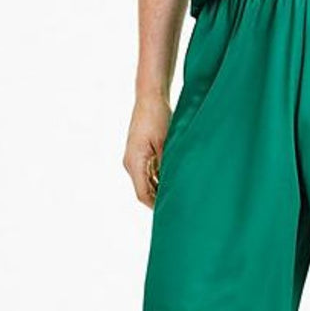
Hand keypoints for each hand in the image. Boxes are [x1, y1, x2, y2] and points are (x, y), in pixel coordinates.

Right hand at [123, 94, 171, 208]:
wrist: (150, 97)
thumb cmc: (158, 117)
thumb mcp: (166, 144)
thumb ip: (167, 167)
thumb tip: (174, 186)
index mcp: (134, 162)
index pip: (142, 194)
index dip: (156, 206)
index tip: (170, 213)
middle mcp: (130, 163)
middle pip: (144, 191)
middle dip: (159, 200)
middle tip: (178, 207)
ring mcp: (133, 159)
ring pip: (146, 183)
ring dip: (160, 190)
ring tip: (178, 196)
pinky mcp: (139, 154)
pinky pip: (148, 173)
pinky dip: (159, 180)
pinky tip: (173, 181)